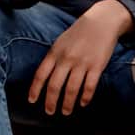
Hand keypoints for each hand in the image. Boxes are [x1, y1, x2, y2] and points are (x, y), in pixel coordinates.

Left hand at [28, 0, 133, 114]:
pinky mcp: (97, 66)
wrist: (102, 22)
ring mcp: (82, 63)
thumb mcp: (61, 42)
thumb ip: (54, 58)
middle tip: (50, 112)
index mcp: (55, 53)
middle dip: (51, 101)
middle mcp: (66, 59)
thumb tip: (46, 77)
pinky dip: (85, 97)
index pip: (40, 75)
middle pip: (55, 85)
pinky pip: (89, 86)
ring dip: (68, 103)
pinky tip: (83, 103)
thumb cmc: (80, 33)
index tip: (32, 101)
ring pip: (72, 89)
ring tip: (66, 112)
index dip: (35, 89)